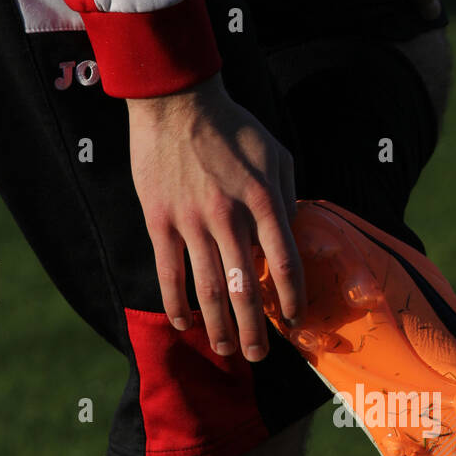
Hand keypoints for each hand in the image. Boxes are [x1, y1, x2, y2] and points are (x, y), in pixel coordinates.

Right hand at [127, 74, 303, 361]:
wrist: (175, 99)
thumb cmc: (231, 125)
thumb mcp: (275, 153)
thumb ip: (286, 195)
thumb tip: (290, 234)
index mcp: (263, 200)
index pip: (285, 263)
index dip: (292, 299)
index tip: (295, 321)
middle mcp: (229, 217)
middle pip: (245, 289)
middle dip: (254, 330)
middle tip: (260, 356)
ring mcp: (191, 221)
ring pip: (207, 290)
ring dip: (218, 328)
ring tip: (226, 350)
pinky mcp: (160, 221)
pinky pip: (169, 273)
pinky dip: (176, 305)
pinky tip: (184, 325)